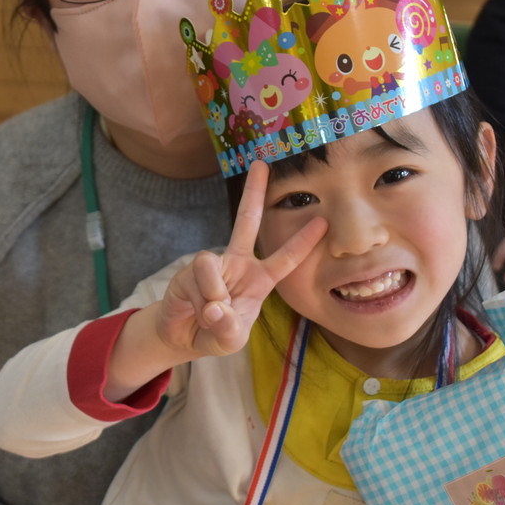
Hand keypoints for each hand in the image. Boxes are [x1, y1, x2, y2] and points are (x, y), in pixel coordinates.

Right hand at [157, 160, 326, 357]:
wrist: (182, 336)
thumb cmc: (216, 333)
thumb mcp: (230, 340)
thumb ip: (229, 329)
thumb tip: (216, 307)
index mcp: (259, 280)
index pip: (285, 259)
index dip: (303, 241)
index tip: (323, 221)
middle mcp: (238, 264)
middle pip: (246, 221)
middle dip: (253, 192)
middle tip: (261, 163)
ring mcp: (213, 264)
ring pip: (212, 264)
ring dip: (213, 295)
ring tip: (211, 314)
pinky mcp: (190, 270)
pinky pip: (198, 276)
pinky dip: (200, 297)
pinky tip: (198, 309)